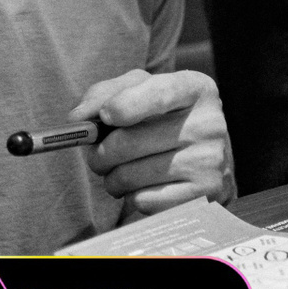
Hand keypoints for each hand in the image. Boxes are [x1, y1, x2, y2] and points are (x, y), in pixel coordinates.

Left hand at [72, 68, 234, 217]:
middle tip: (98, 156)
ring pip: (132, 175)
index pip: (159, 93)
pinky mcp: (203, 194)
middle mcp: (209, 123)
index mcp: (195, 88)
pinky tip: (140, 188)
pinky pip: (145, 200)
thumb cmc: (164, 118)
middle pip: (132, 141)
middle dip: (101, 152)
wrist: (205, 159)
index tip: (104, 116)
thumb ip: (105, 93)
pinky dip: (131, 196)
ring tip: (118, 173)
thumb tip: (78, 118)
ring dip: (112, 178)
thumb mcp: (140, 91)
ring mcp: (209, 161)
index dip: (125, 105)